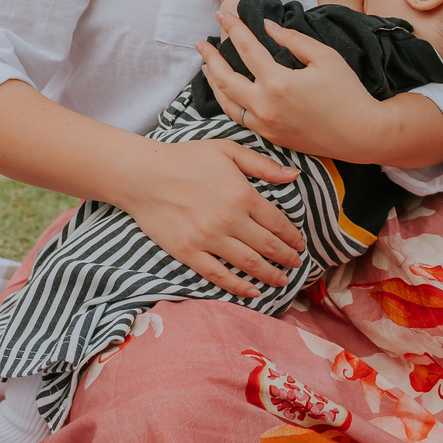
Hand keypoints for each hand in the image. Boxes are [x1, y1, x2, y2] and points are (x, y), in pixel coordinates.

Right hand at [114, 136, 305, 300]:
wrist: (143, 175)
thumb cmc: (187, 158)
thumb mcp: (228, 150)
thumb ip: (263, 165)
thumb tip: (294, 175)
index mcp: (242, 195)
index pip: (278, 223)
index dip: (293, 237)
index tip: (300, 244)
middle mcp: (229, 220)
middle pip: (268, 246)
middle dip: (286, 258)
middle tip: (296, 265)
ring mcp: (208, 239)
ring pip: (249, 264)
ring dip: (270, 275)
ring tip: (282, 281)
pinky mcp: (188, 252)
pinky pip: (218, 275)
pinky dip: (238, 287)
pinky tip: (252, 292)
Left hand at [197, 12, 382, 160]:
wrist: (360, 134)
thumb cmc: (348, 92)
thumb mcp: (325, 57)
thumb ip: (293, 40)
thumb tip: (267, 27)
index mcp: (278, 82)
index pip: (247, 49)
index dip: (233, 29)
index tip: (222, 15)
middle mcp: (265, 106)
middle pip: (225, 78)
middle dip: (210, 57)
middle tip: (201, 42)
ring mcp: (265, 124)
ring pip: (226, 101)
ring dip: (213, 81)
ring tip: (207, 67)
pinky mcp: (270, 136)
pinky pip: (238, 117)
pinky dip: (227, 101)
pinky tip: (226, 91)